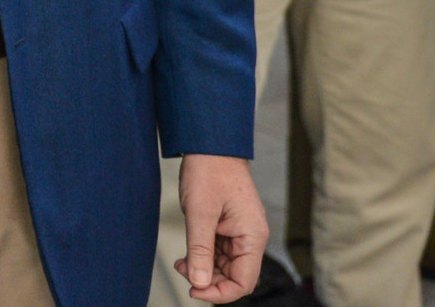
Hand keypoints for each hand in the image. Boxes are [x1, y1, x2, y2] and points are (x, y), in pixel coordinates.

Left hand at [175, 153, 267, 301]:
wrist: (210, 144)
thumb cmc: (210, 171)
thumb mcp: (200, 214)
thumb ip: (200, 251)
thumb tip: (199, 283)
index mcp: (253, 236)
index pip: (244, 282)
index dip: (220, 293)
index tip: (194, 289)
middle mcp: (251, 237)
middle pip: (235, 277)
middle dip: (209, 280)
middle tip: (184, 270)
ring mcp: (240, 232)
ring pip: (225, 267)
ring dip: (204, 269)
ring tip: (182, 261)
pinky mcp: (229, 227)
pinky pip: (219, 253)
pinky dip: (203, 256)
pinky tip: (187, 253)